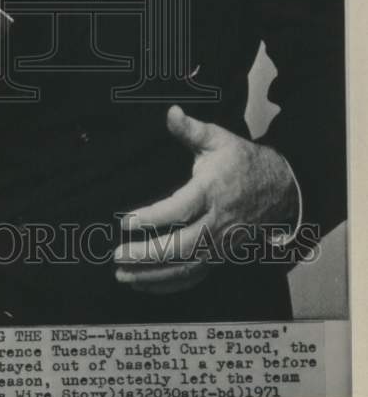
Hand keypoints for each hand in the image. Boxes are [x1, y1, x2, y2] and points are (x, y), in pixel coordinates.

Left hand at [113, 105, 298, 293]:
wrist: (279, 189)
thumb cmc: (241, 162)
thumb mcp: (218, 139)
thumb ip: (191, 129)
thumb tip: (171, 113)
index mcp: (212, 192)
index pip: (180, 210)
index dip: (153, 218)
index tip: (126, 222)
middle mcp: (217, 223)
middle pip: (181, 246)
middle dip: (147, 254)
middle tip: (117, 254)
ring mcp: (220, 244)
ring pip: (186, 268)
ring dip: (153, 275)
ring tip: (122, 274)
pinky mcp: (220, 256)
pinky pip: (193, 276)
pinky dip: (168, 284)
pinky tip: (143, 282)